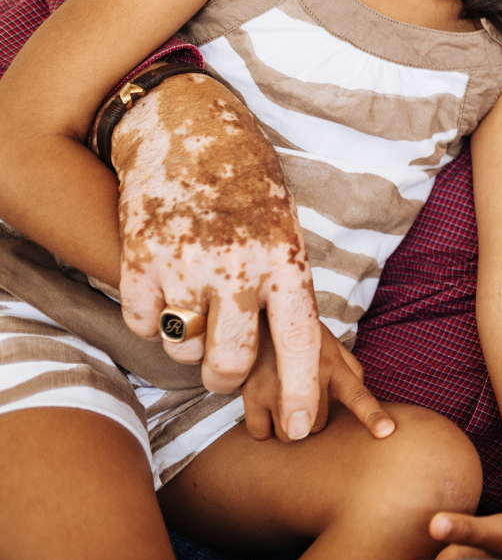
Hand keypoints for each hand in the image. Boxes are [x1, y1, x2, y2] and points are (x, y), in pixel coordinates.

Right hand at [112, 72, 322, 413]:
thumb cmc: (247, 185)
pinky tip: (165, 293)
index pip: (301, 344)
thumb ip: (283, 286)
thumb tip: (288, 349)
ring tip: (196, 311)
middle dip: (227, 379)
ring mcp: (185, 265)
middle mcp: (237, 269)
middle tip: (224, 371)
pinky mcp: (139, 259)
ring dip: (189, 345)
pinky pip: (145, 325)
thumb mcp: (284, 229)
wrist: (186, 128)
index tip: (302, 431)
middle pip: (231, 364)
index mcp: (286, 261)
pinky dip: (153, 321)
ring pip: (185, 349)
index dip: (304, 394)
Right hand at [240, 317, 392, 442]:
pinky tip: (267, 406)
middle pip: (317, 427)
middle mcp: (306, 376)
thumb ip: (351, 372)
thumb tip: (360, 401)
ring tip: (286, 400)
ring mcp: (276, 386)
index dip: (372, 415)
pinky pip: (262, 434)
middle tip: (306, 397)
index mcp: (333, 365)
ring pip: (289, 435)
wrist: (256, 315)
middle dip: (314, 419)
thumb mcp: (332, 346)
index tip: (386, 432)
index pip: (357, 394)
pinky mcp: (249, 395)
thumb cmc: (301, 337)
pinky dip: (266, 427)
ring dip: (289, 426)